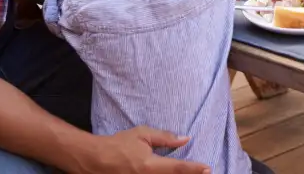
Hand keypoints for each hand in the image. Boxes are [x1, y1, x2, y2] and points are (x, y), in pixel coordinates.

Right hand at [71, 127, 208, 173]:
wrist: (95, 160)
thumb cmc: (119, 144)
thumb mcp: (142, 135)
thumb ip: (165, 138)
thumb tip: (185, 139)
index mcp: (150, 165)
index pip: (178, 168)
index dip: (194, 169)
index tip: (208, 168)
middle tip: (205, 173)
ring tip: (191, 173)